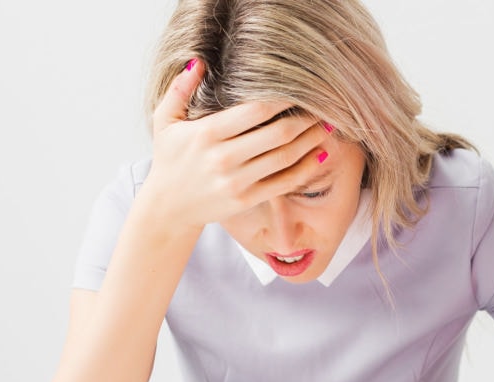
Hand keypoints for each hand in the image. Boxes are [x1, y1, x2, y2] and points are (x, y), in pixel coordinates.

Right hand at [141, 59, 331, 228]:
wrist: (168, 207)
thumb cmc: (170, 159)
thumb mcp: (165, 121)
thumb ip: (179, 89)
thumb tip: (200, 61)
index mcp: (207, 134)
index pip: (255, 111)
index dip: (282, 98)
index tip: (300, 88)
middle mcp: (224, 158)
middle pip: (277, 133)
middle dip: (305, 118)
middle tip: (323, 106)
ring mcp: (237, 181)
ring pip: (285, 157)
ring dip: (311, 140)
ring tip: (328, 126)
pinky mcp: (247, 200)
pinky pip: (284, 183)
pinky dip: (307, 168)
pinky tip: (321, 154)